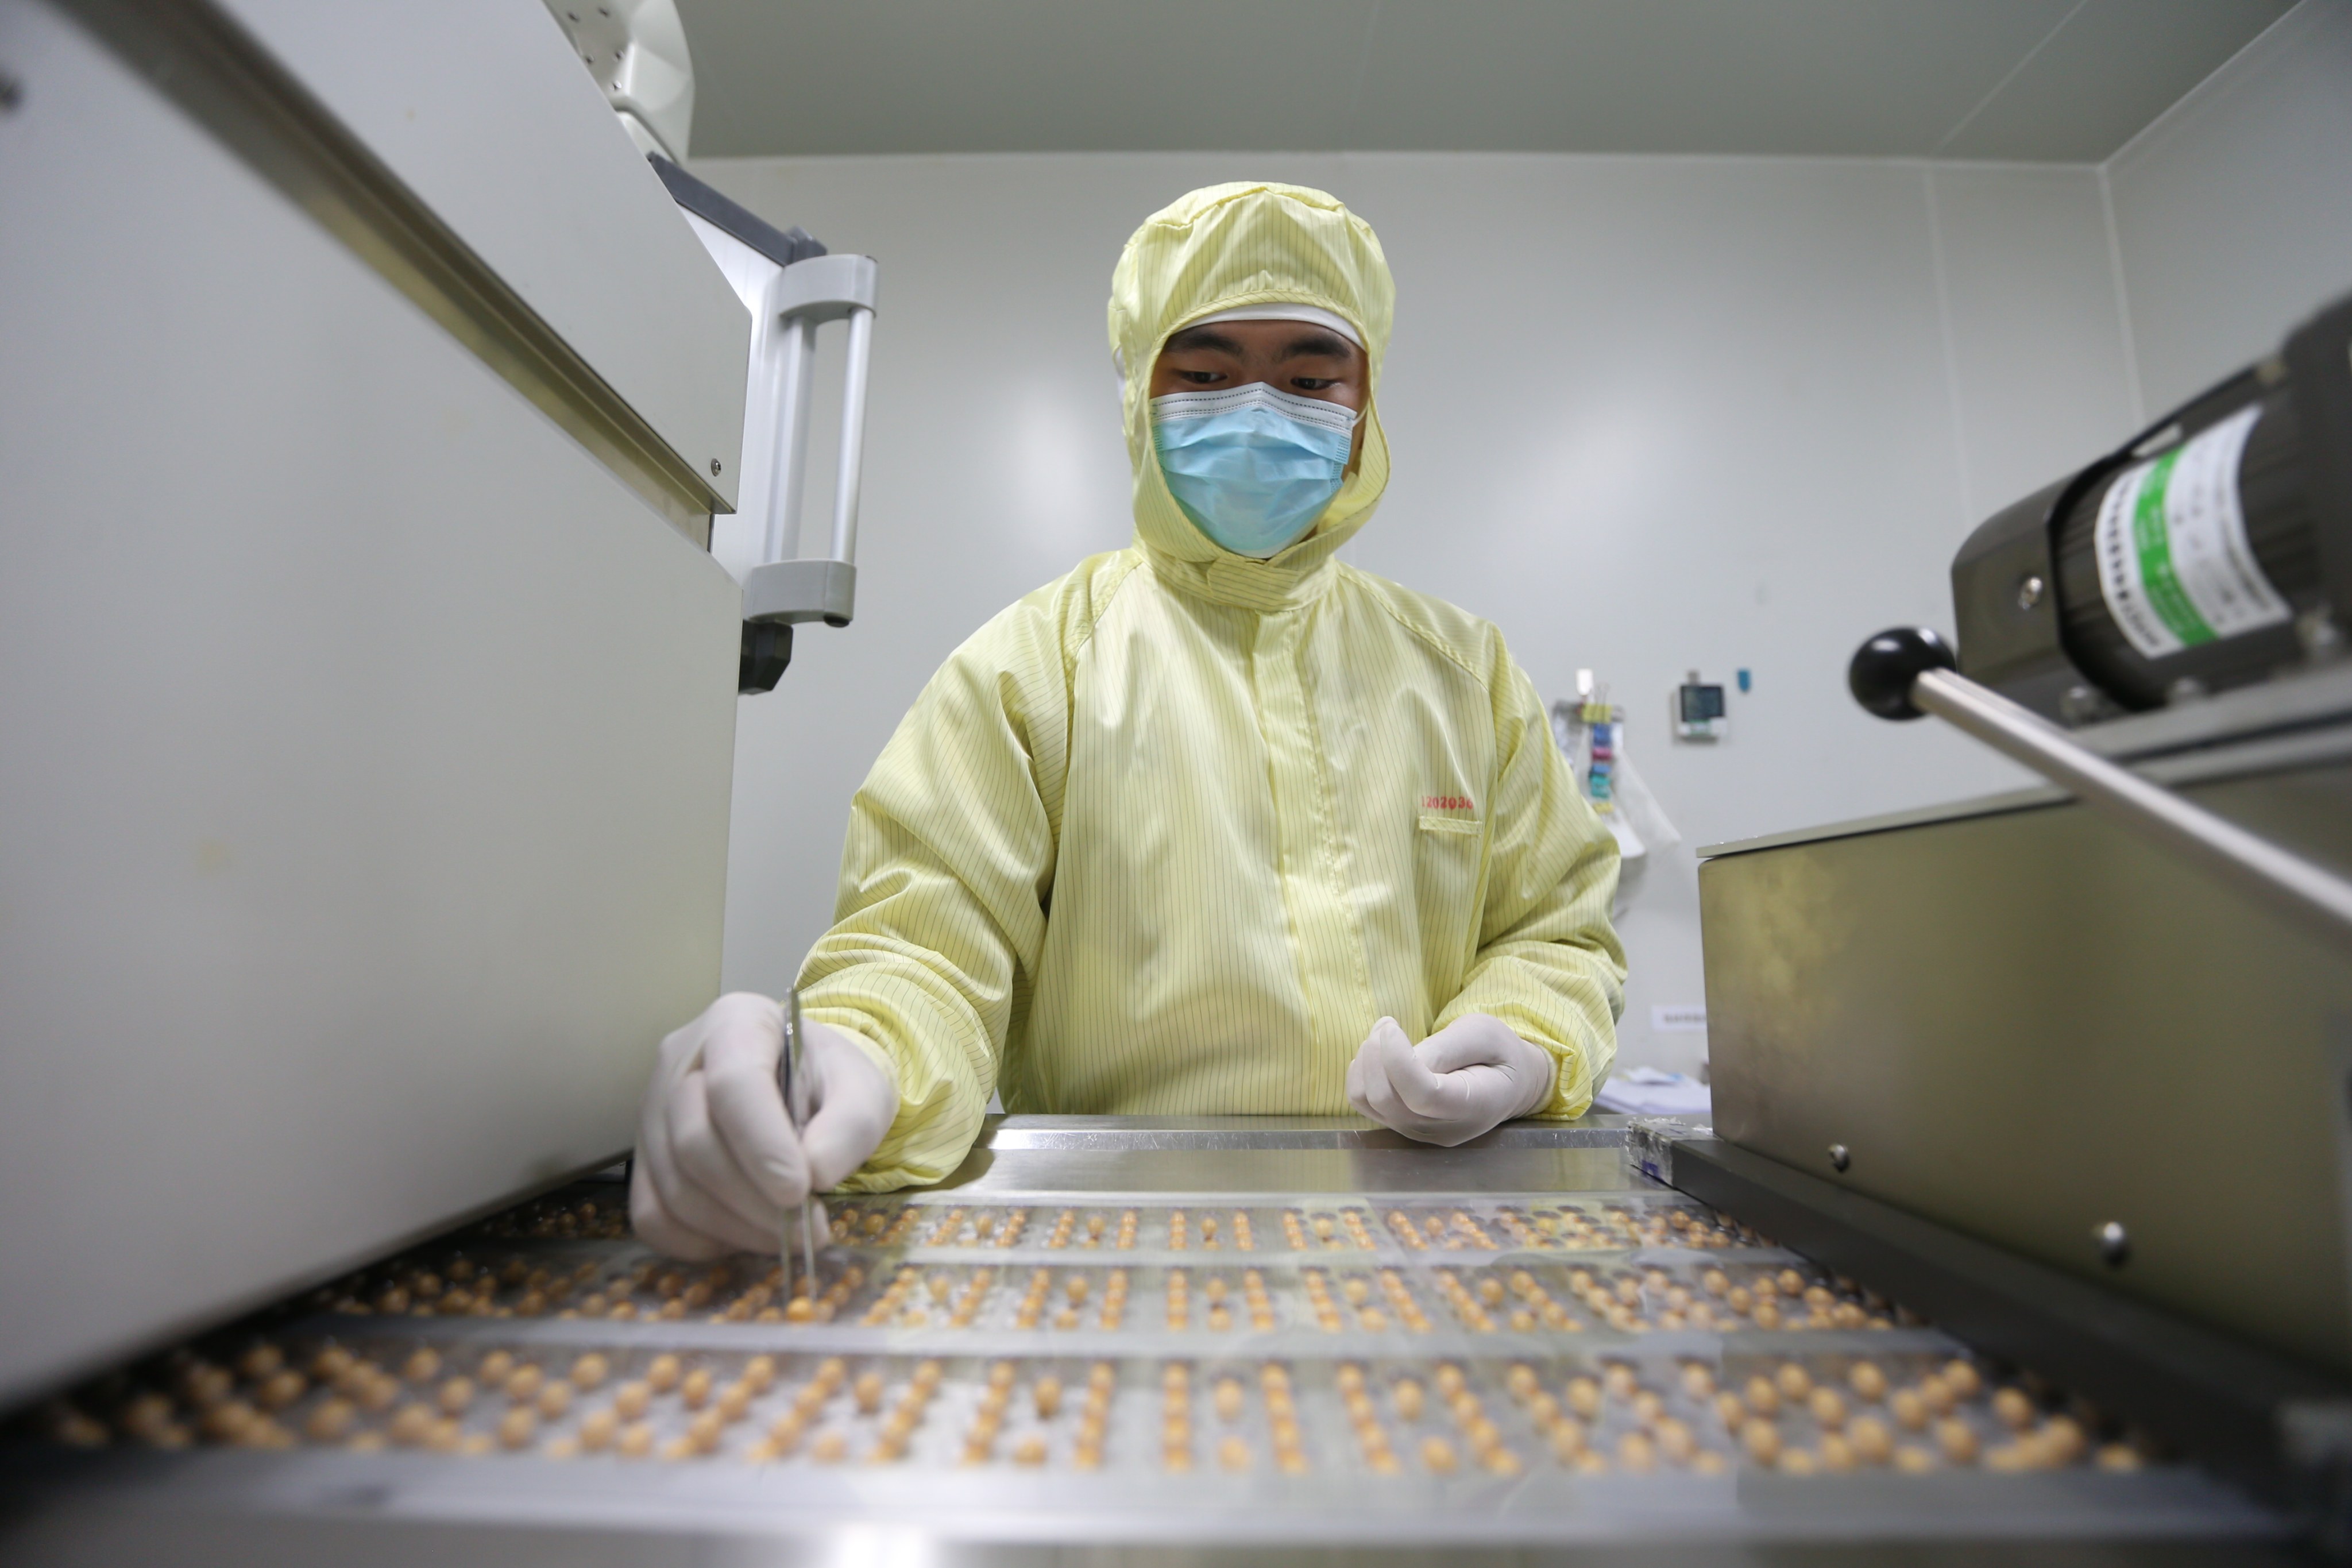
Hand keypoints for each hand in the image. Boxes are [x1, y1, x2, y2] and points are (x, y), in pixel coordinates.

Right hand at [630, 992, 898, 1259]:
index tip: (800, 1190)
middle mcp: (678, 1062)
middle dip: (754, 1199)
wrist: (802, 1085)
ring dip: (735, 1227)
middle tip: (807, 1229)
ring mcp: (652, 1112)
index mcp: (734, 1023)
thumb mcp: (861, 1089)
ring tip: (788, 1237)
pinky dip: (700, 1242)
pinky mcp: (644, 1161)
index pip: (732, 1084)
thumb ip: (850, 1124)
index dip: (762, 1145)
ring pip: (673, 1186)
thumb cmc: (827, 1081)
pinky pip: (652, 1215)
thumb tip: (815, 1173)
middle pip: (695, 1142)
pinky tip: (746, 1237)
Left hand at [1345, 1014, 1556, 1146]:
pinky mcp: (1402, 1126)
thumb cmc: (1498, 1054)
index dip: (1397, 1060)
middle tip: (1388, 1023)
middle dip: (1376, 1054)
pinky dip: (1361, 1073)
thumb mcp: (1484, 1035)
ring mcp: (1419, 1133)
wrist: (1506, 1085)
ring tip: (1384, 1033)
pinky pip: (1364, 1104)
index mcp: (1475, 1106)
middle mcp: (1443, 1129)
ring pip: (1369, 1102)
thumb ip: (1447, 1047)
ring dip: (1366, 1061)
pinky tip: (1378, 1053)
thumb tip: (1404, 1056)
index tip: (1390, 1026)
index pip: (1423, 1096)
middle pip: (1389, 1100)